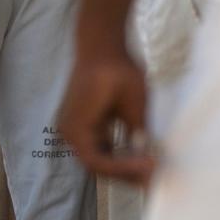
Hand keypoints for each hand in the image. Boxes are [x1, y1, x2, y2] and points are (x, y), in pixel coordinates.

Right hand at [57, 47, 154, 184]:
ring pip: (97, 156)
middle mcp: (69, 131)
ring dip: (120, 164)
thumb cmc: (116, 68)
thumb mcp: (134, 101)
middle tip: (151, 176)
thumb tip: (145, 154)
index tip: (150, 168)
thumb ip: (138, 130)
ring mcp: (73, 127)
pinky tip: (136, 153)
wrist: (101, 43)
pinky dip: (115, 152)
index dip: (124, 170)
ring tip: (146, 167)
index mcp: (76, 128)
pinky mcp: (82, 122)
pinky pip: (97, 145)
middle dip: (123, 172)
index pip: (97, 162)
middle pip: (95, 164)